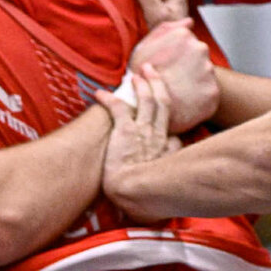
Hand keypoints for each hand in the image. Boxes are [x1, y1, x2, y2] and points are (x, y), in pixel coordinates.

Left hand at [98, 66, 179, 218]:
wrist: (135, 195)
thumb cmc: (145, 199)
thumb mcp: (161, 192)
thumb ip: (163, 188)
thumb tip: (158, 197)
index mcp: (166, 151)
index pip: (170, 131)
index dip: (165, 120)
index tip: (160, 115)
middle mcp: (157, 136)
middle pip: (162, 103)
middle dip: (158, 85)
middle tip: (153, 71)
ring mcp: (142, 131)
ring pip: (147, 100)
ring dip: (142, 84)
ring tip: (137, 73)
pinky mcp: (125, 131)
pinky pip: (117, 108)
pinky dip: (109, 99)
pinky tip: (100, 93)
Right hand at [129, 19, 217, 132]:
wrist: (142, 108)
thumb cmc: (140, 76)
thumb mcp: (144, 46)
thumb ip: (167, 29)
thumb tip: (189, 22)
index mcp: (184, 36)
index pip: (188, 42)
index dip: (177, 55)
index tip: (168, 65)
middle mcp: (201, 50)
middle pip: (198, 57)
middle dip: (189, 66)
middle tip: (172, 78)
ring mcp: (208, 72)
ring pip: (205, 74)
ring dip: (195, 81)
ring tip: (178, 90)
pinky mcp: (213, 93)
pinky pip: (209, 93)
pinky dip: (200, 97)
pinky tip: (185, 101)